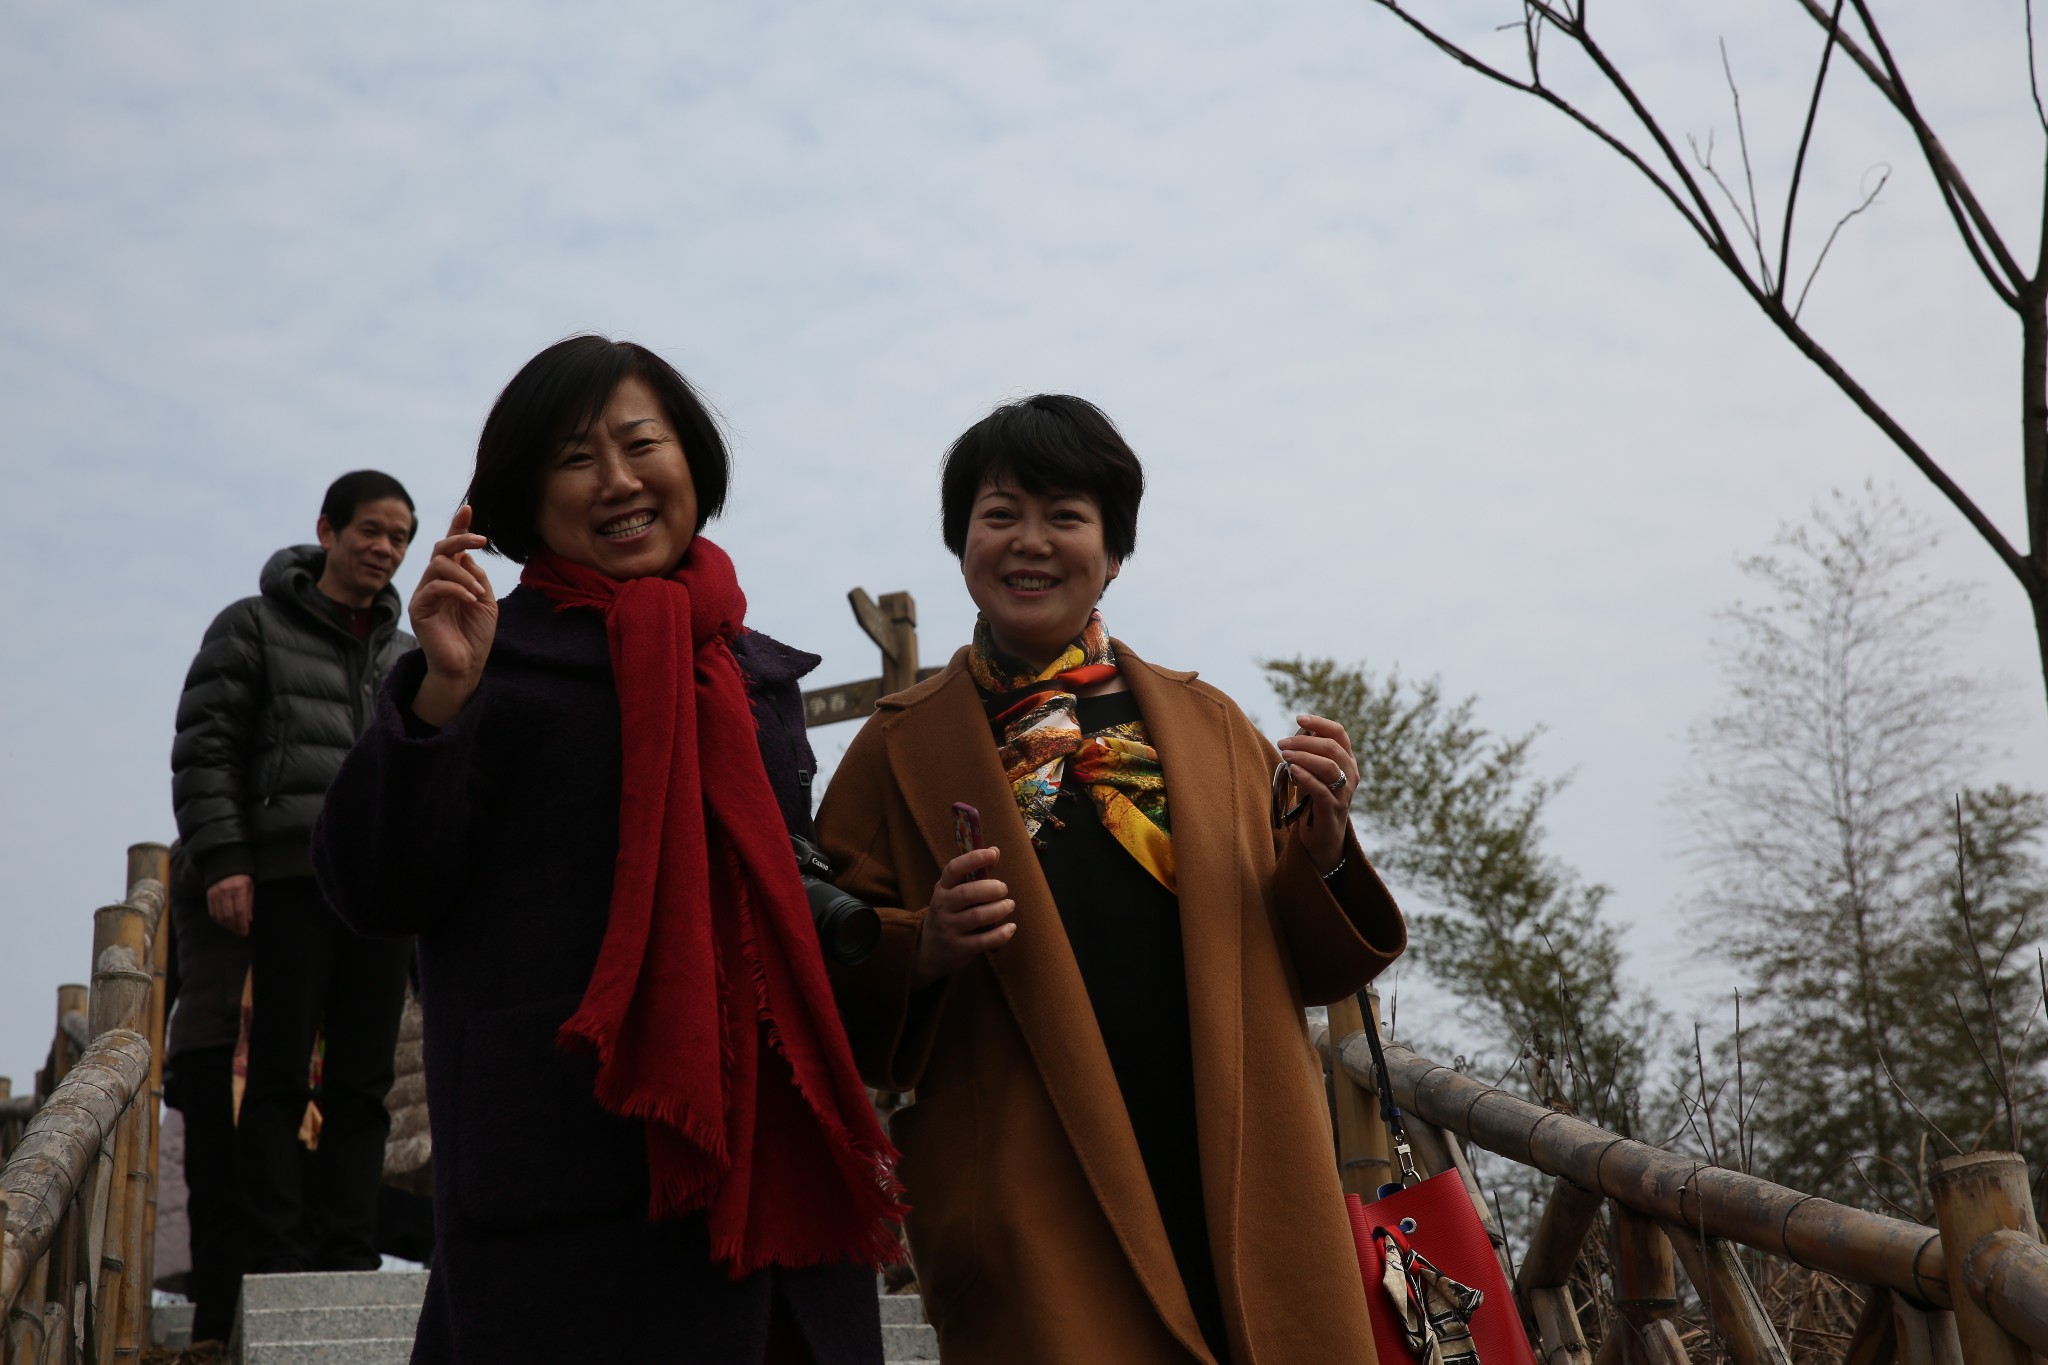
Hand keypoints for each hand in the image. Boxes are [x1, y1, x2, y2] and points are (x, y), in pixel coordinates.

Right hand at [207, 874, 253, 935]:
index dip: (242, 924)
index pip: (240, 911)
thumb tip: (249, 921)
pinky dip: (219, 920)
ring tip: (234, 929)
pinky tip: (225, 923)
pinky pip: (213, 912)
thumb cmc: (242, 877)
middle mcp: (226, 891)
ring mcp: (216, 893)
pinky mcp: (209, 895)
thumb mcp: (250, 887)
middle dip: (235, 927)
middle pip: (229, 915)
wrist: (226, 864)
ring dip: (227, 925)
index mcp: (239, 888)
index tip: (245, 932)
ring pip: (220, 915)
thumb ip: (249, 904)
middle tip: (240, 933)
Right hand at [410, 505, 497, 725]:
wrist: (466, 666)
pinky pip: (434, 587)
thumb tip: (468, 556)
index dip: (459, 527)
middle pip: (441, 549)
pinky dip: (456, 589)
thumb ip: (477, 577)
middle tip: (481, 541)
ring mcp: (425, 595)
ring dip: (463, 574)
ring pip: (438, 566)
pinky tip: (470, 599)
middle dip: (461, 538)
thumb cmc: (476, 635)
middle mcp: (435, 583)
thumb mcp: (485, 601)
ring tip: (478, 592)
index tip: (468, 508)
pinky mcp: (419, 609)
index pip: (452, 548)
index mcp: (452, 579)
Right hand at [910, 847, 1016, 989]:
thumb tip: (995, 851)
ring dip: (999, 909)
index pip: (953, 869)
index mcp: (942, 889)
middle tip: (1004, 888)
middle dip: (990, 888)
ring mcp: (950, 929)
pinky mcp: (960, 948)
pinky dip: (1001, 934)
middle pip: (967, 893)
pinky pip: (984, 941)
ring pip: (978, 916)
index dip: (973, 859)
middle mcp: (943, 907)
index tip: (992, 853)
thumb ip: (974, 874)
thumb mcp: (953, 893)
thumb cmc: (949, 914)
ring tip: (1009, 905)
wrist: (929, 950)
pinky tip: (1011, 927)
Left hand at [1275, 713, 1361, 874]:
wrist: (1323, 839)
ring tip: (1285, 755)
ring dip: (1305, 757)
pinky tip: (1293, 771)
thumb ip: (1309, 756)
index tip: (1299, 718)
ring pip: (1330, 767)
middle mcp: (1350, 775)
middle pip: (1333, 748)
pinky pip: (1322, 790)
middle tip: (1282, 743)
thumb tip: (1296, 734)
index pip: (1339, 734)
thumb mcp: (1313, 774)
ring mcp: (1344, 794)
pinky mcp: (1333, 810)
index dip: (1320, 723)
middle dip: (1305, 742)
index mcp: (1347, 762)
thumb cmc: (1315, 803)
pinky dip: (1306, 777)